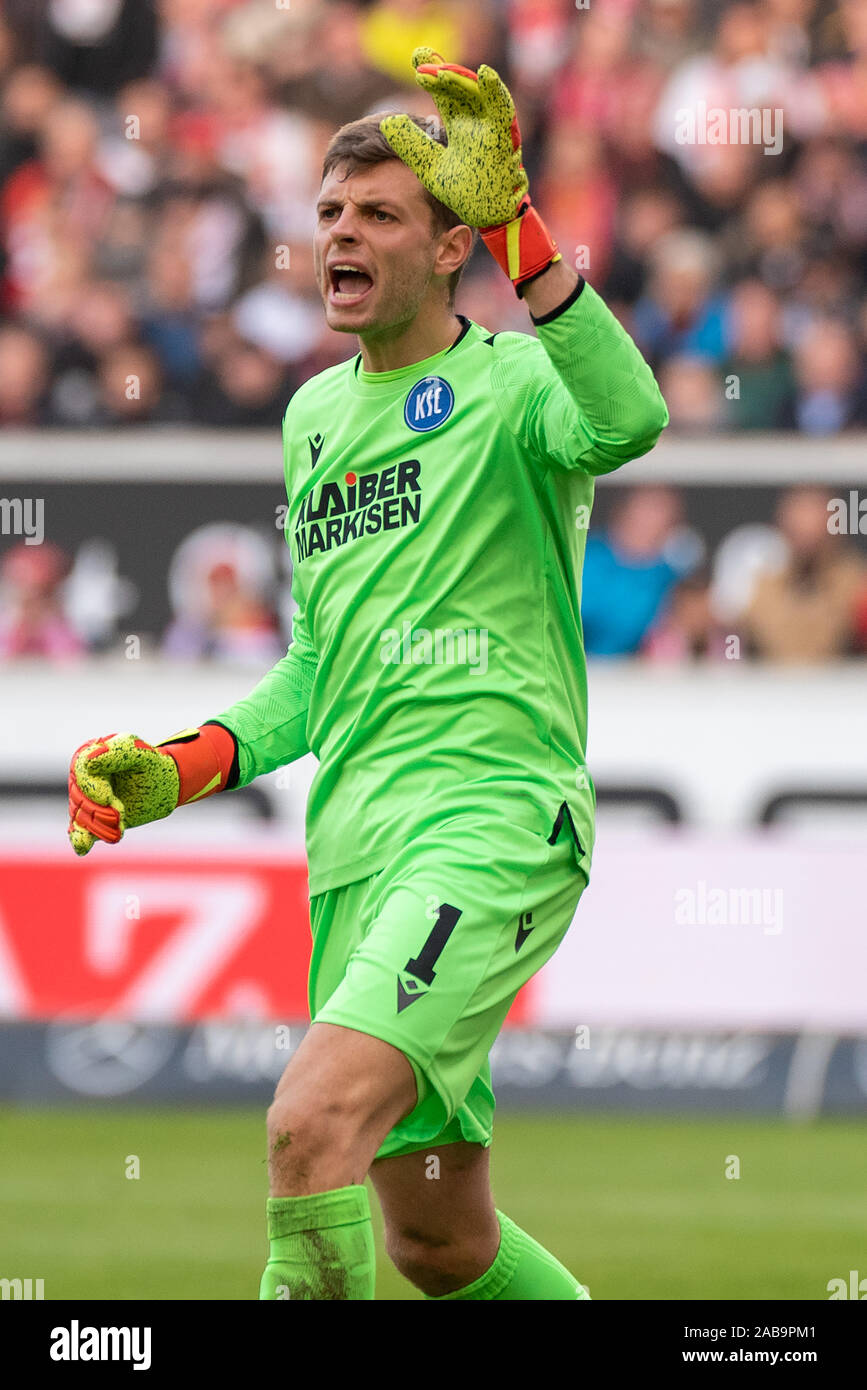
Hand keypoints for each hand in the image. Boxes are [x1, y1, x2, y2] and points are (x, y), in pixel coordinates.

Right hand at [68, 732, 180, 855]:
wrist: (163, 787)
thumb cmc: (151, 766)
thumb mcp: (141, 754)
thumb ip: (116, 752)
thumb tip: (87, 762)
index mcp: (90, 754)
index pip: (80, 773)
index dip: (91, 788)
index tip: (108, 798)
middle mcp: (82, 778)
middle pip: (79, 798)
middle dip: (99, 810)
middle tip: (121, 814)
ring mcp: (85, 800)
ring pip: (81, 816)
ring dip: (100, 826)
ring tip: (120, 826)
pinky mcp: (93, 820)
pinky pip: (79, 831)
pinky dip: (81, 839)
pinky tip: (84, 846)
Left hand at [380, 46, 527, 228]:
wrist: (486, 218)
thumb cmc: (465, 193)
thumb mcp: (429, 166)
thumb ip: (411, 145)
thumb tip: (387, 122)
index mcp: (461, 125)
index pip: (446, 92)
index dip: (433, 74)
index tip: (416, 58)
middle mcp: (477, 121)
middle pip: (461, 86)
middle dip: (443, 71)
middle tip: (421, 60)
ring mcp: (492, 127)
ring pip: (479, 93)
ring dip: (461, 80)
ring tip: (440, 72)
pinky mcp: (504, 139)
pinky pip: (503, 110)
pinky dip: (496, 92)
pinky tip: (484, 74)